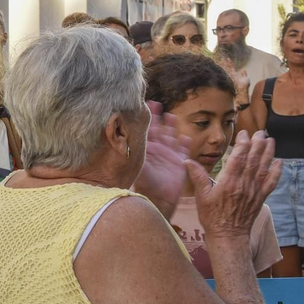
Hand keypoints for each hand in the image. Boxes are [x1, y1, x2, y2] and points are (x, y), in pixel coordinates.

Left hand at [131, 103, 188, 219]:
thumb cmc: (144, 185)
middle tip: (155, 104)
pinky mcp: (179, 163)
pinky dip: (185, 144)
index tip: (141, 107)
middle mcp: (158, 150)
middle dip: (157, 118)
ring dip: (171, 127)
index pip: (146, 131)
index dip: (145, 120)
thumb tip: (117, 144)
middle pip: (159, 130)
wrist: (157, 199)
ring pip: (172, 137)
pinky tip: (185, 137)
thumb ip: (131, 155)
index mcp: (147, 150)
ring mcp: (170, 155)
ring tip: (170, 116)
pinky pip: (184, 151)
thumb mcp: (136, 167)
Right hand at [188, 130, 281, 240]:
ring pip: (263, 168)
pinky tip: (279, 162)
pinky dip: (276, 171)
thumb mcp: (201, 197)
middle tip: (260, 132)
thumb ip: (197, 177)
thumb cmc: (212, 216)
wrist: (228, 235)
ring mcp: (254, 191)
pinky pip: (271, 182)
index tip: (244, 134)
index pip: (238, 158)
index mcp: (228, 182)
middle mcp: (244, 184)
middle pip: (253, 160)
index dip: (242, 144)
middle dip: (257, 144)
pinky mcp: (260, 197)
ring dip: (268, 153)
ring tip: (270, 140)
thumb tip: (187, 161)